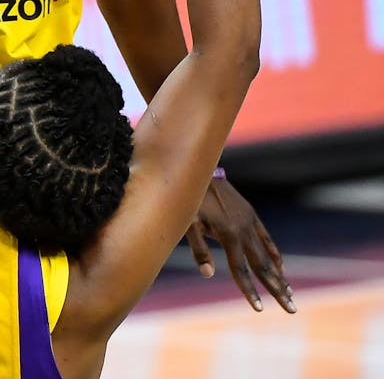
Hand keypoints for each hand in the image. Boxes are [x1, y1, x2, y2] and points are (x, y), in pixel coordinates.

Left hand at [185, 177, 293, 312]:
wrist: (198, 169)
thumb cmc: (189, 198)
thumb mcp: (187, 222)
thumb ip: (198, 249)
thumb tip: (208, 275)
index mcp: (228, 234)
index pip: (241, 269)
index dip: (249, 290)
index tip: (259, 309)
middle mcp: (244, 229)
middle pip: (263, 266)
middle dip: (276, 289)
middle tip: (291, 309)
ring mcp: (249, 221)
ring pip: (268, 254)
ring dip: (279, 275)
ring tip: (289, 294)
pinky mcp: (250, 214)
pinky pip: (266, 238)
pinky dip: (274, 254)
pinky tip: (280, 268)